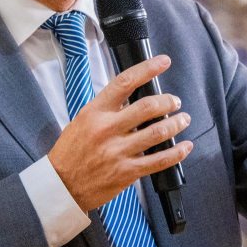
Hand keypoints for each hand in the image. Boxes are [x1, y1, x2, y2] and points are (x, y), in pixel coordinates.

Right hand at [48, 54, 192, 211]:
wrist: (61, 185)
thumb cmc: (71, 152)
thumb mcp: (83, 120)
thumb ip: (107, 108)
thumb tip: (134, 96)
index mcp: (95, 112)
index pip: (124, 83)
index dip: (147, 69)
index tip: (163, 62)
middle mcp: (107, 129)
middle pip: (148, 107)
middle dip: (168, 101)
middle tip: (175, 101)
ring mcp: (118, 151)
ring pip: (158, 132)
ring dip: (176, 123)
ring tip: (183, 119)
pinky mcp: (127, 172)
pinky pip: (159, 161)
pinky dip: (177, 152)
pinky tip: (185, 146)